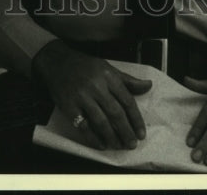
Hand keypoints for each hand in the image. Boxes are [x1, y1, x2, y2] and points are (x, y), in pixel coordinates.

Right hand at [32, 39, 151, 150]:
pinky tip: (101, 144)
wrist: (58, 61)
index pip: (127, 100)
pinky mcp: (69, 106)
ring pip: (101, 122)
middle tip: (132, 144)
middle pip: (115, 113)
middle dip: (126, 131)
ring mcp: (82, 96)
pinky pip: (83, 126)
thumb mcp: (108, 68)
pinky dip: (93, 138)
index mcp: (108, 76)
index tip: (141, 133)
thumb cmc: (85, 66)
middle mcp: (96, 86)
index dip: (136, 119)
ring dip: (112, 137)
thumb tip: (148, 86)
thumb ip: (128, 80)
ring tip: (119, 146)